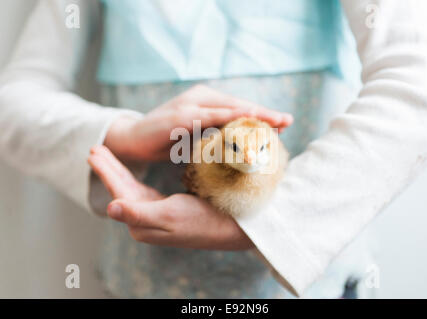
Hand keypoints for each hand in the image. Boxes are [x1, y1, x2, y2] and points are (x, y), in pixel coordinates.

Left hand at [88, 145, 254, 249]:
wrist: (231, 229)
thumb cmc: (202, 221)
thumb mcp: (169, 215)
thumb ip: (138, 213)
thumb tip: (110, 208)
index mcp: (142, 223)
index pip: (119, 192)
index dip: (106, 170)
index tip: (94, 150)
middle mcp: (145, 222)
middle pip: (122, 190)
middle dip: (109, 168)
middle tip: (95, 148)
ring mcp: (155, 216)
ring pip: (131, 190)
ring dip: (119, 172)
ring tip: (106, 157)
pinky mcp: (166, 211)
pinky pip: (143, 193)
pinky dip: (134, 179)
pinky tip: (130, 175)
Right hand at [104, 85, 292, 160]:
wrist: (131, 140)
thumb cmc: (165, 140)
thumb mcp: (195, 139)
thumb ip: (214, 138)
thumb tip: (239, 150)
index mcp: (205, 102)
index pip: (238, 109)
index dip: (261, 115)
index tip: (283, 124)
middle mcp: (200, 98)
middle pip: (238, 105)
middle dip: (264, 113)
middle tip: (288, 121)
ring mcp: (190, 105)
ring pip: (228, 108)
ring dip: (253, 114)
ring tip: (276, 121)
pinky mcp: (180, 116)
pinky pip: (210, 116)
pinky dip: (230, 118)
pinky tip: (246, 121)